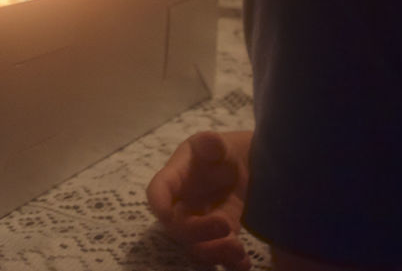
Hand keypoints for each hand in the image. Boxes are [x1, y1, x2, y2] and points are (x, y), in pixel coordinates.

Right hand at [147, 129, 252, 270]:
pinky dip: (229, 263)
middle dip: (198, 232)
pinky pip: (217, 257)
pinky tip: (244, 262)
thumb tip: (210, 142)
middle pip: (177, 227)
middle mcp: (181, 206)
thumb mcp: (214, 144)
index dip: (158, 204)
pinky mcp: (218, 239)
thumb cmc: (220, 152)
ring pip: (196, 248)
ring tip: (238, 251)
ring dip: (214, 253)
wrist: (243, 168)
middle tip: (226, 225)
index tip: (165, 214)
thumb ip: (211, 143)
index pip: (157, 193)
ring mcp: (199, 225)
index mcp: (174, 178)